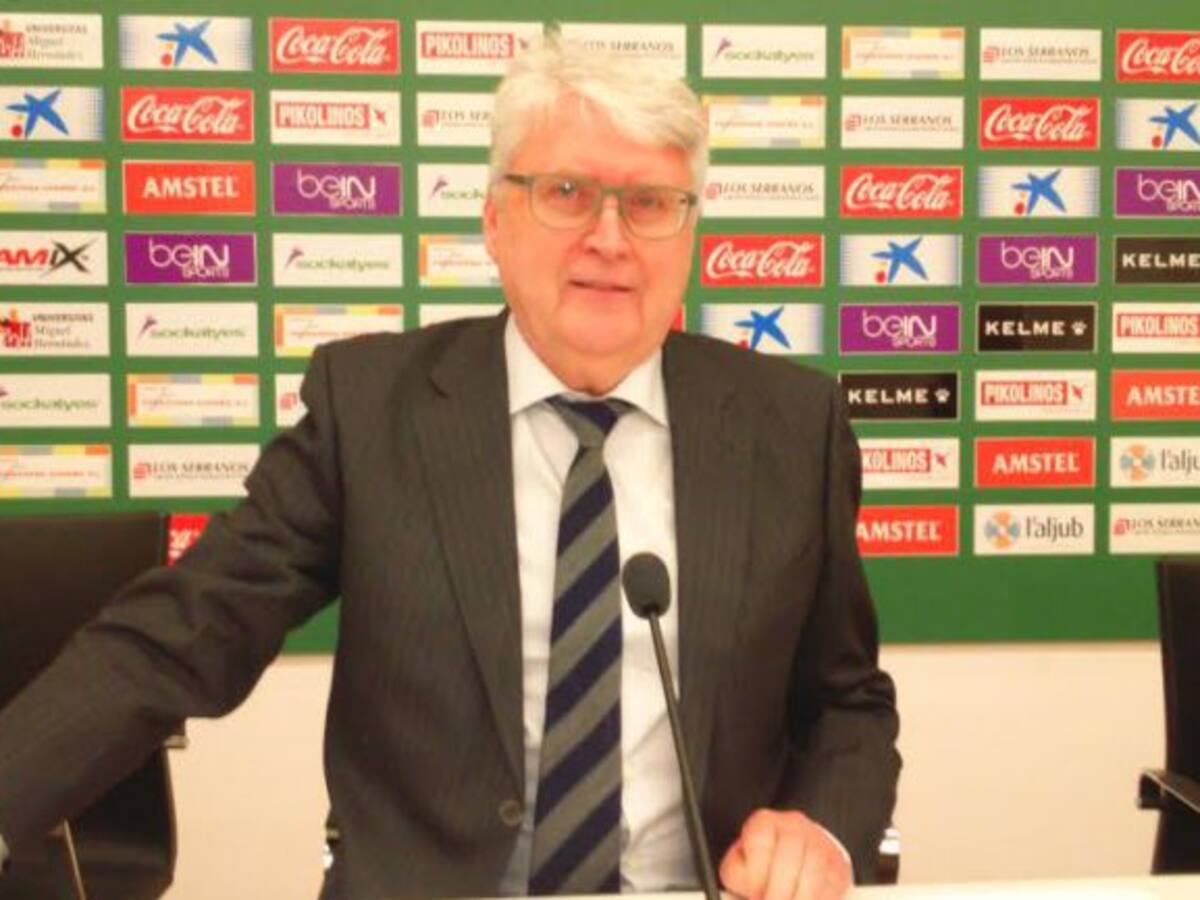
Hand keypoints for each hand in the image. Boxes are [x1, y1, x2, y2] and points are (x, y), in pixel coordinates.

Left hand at [718, 808, 851, 899]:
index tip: (755, 894)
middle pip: (789, 857)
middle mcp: (794, 826)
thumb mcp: (741, 867)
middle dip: (778, 892)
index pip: (760, 841)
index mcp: (764, 822)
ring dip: (800, 898)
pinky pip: (832, 886)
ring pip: (813, 872)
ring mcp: (820, 842)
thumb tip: (741, 894)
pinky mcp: (839, 864)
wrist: (796, 856)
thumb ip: (738, 878)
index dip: (757, 874)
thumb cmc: (762, 866)